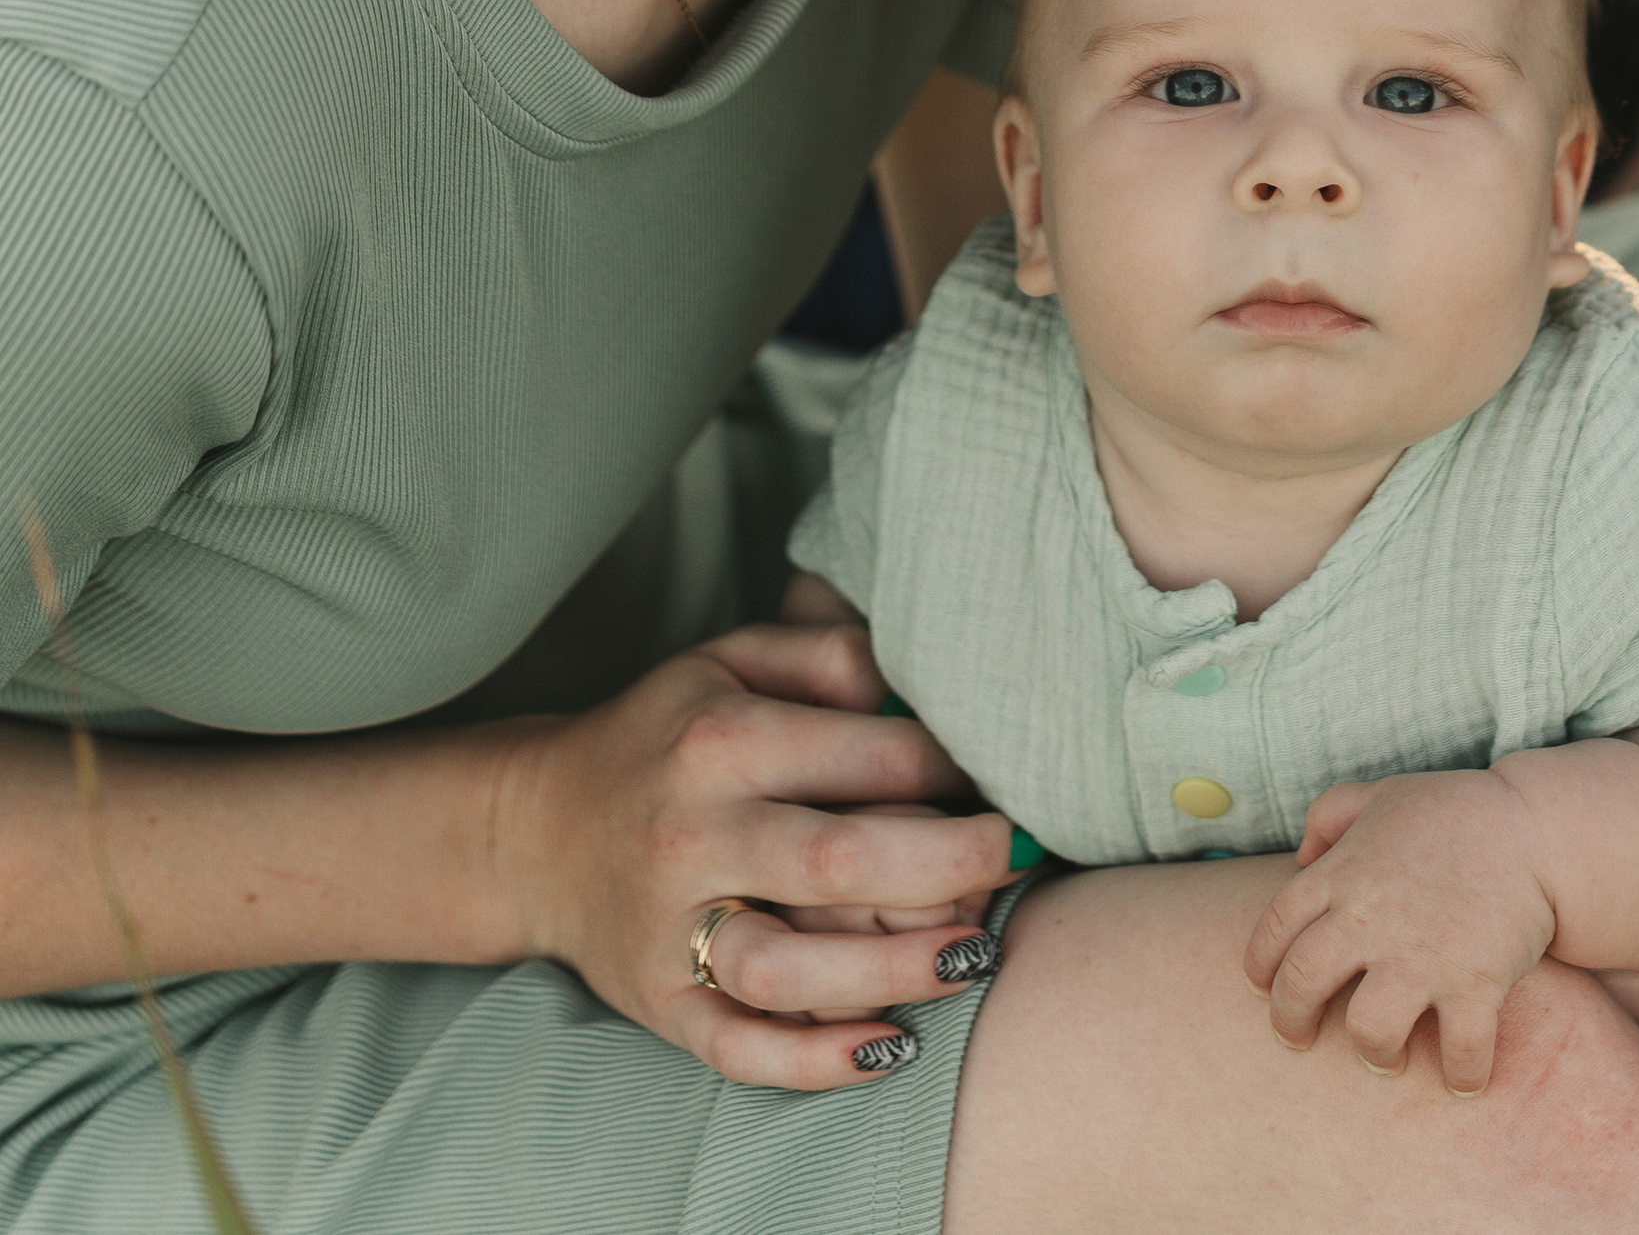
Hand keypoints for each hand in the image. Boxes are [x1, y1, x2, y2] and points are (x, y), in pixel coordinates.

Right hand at [490, 612, 1027, 1088]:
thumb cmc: (667, 734)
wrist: (538, 828)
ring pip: (790, 971)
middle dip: (952, 866)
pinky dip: (817, 1060)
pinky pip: (739, 1047)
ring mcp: (669, 928)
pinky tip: (892, 1045)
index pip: (867, 757)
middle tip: (1020, 857)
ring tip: (976, 954)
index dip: (954, 770)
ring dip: (896, 972)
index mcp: (722, 739)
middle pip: (839, 863)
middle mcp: (693, 834)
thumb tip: (919, 685)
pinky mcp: (657, 1003)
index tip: (1006, 779)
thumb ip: (828, 658)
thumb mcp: (733, 660)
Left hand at [1245, 771, 1556, 1095]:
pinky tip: (1464, 1079)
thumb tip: (1302, 857)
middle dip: (1291, 1022)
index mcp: (1343, 874)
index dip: (1260, 965)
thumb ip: (1331, 815)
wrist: (1532, 829)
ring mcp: (1422, 955)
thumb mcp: (1382, 795)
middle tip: (1300, 1038)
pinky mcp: (1476, 982)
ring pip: (1368, 1030)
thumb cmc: (1453, 812)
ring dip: (1372, 1053)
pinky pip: (1460, 1050)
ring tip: (1385, 1057)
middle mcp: (1371, 918)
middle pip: (1302, 984)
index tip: (1263, 989)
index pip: (1276, 927)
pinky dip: (1463, 1074)